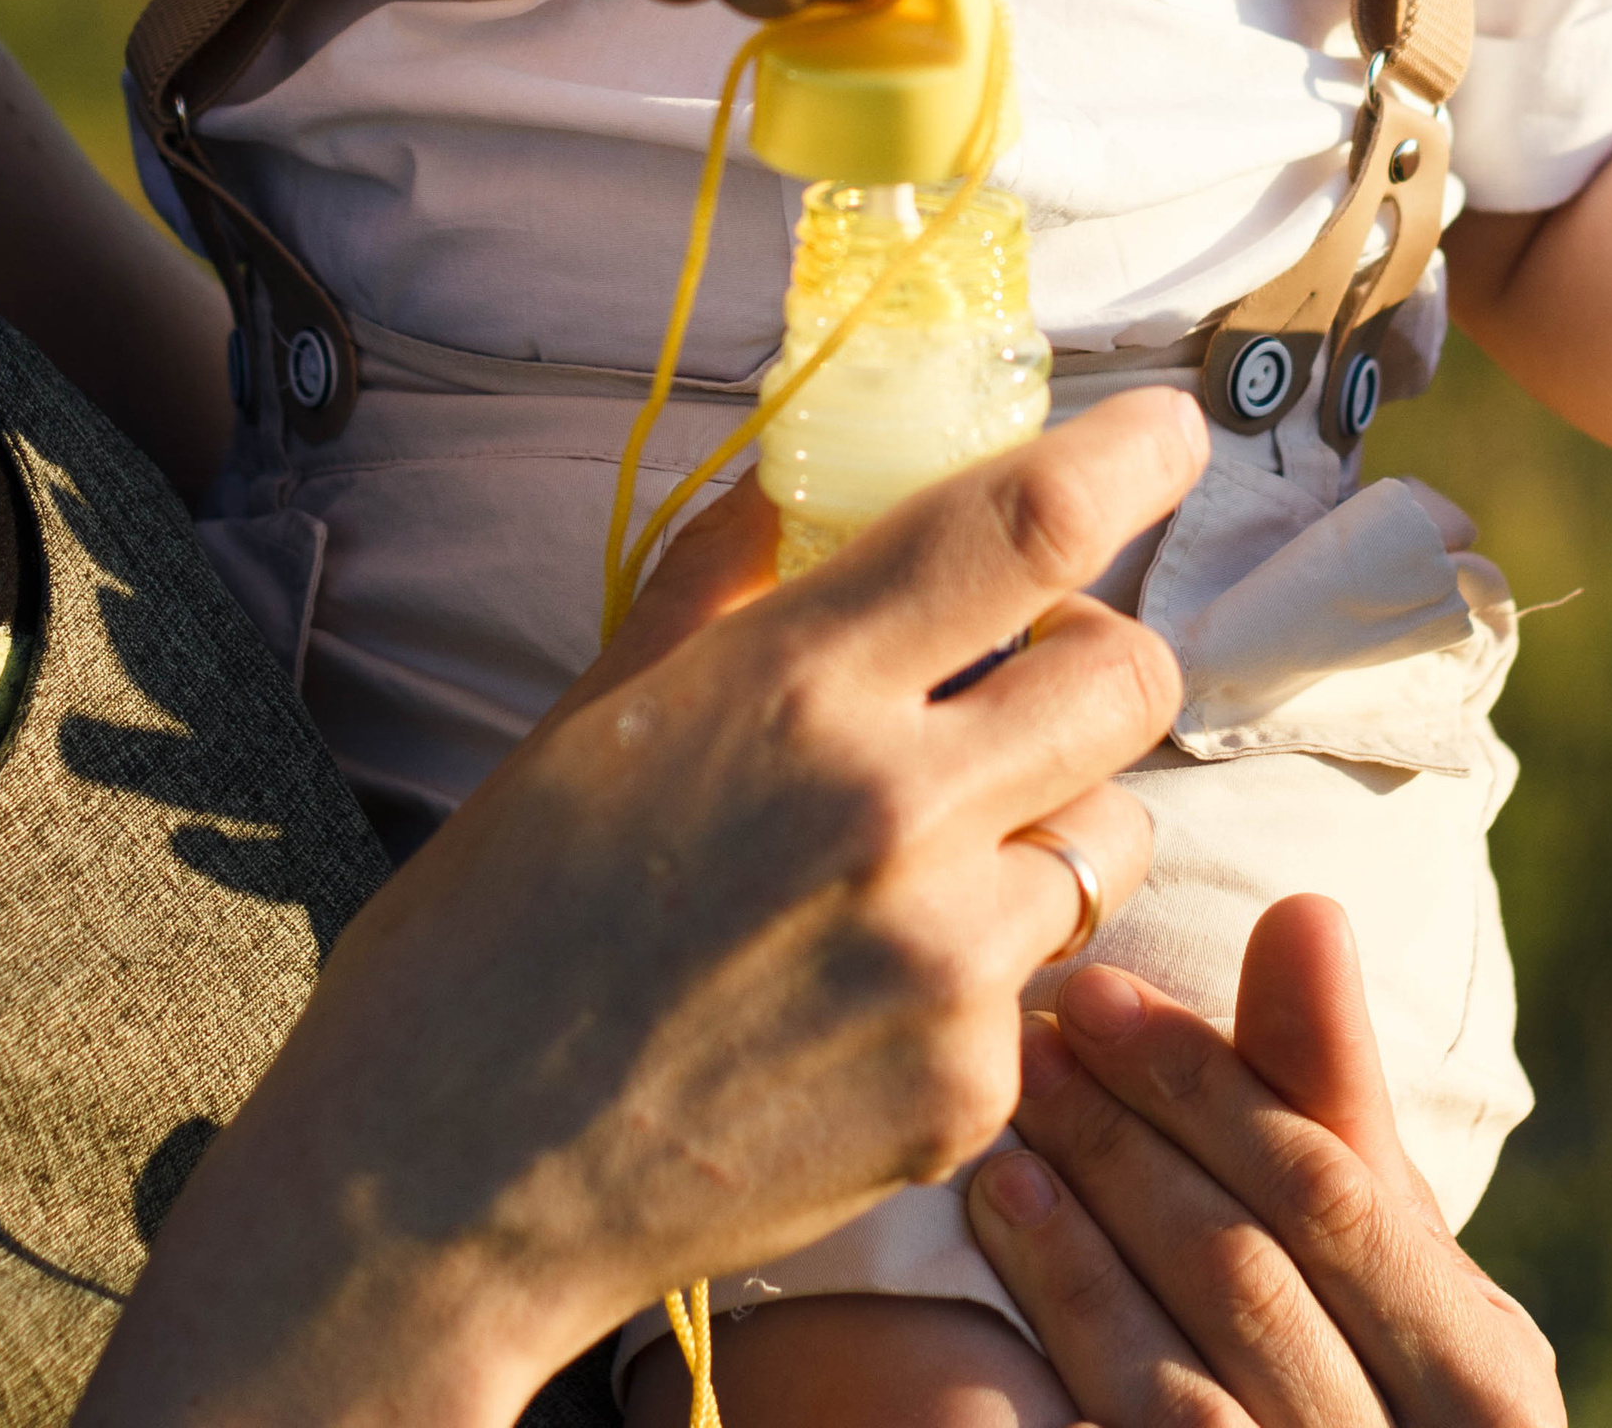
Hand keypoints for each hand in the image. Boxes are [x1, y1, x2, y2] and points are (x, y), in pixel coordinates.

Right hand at [78, 392, 1200, 1427]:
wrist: (441, 1182)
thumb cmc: (495, 927)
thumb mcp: (596, 713)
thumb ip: (726, 583)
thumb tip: (796, 478)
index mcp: (796, 687)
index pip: (1029, 526)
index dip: (1130, 456)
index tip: (1171, 429)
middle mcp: (899, 813)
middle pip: (1128, 672)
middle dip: (1095, 648)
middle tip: (1017, 671)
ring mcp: (946, 966)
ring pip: (1111, 833)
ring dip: (1053, 814)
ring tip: (924, 852)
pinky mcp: (966, 1092)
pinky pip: (1044, 981)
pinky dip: (987, 967)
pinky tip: (863, 990)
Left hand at [970, 895, 1560, 1424]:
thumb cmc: (1374, 1385)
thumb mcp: (1393, 1267)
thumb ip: (1338, 1105)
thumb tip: (1305, 904)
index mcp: (1490, 1389)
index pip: (1333, 1195)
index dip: (1208, 1086)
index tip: (1095, 990)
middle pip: (1250, 1280)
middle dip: (1128, 1150)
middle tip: (1030, 1048)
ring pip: (1184, 1391)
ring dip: (1077, 1258)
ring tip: (1001, 1155)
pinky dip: (1063, 1358)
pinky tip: (997, 1283)